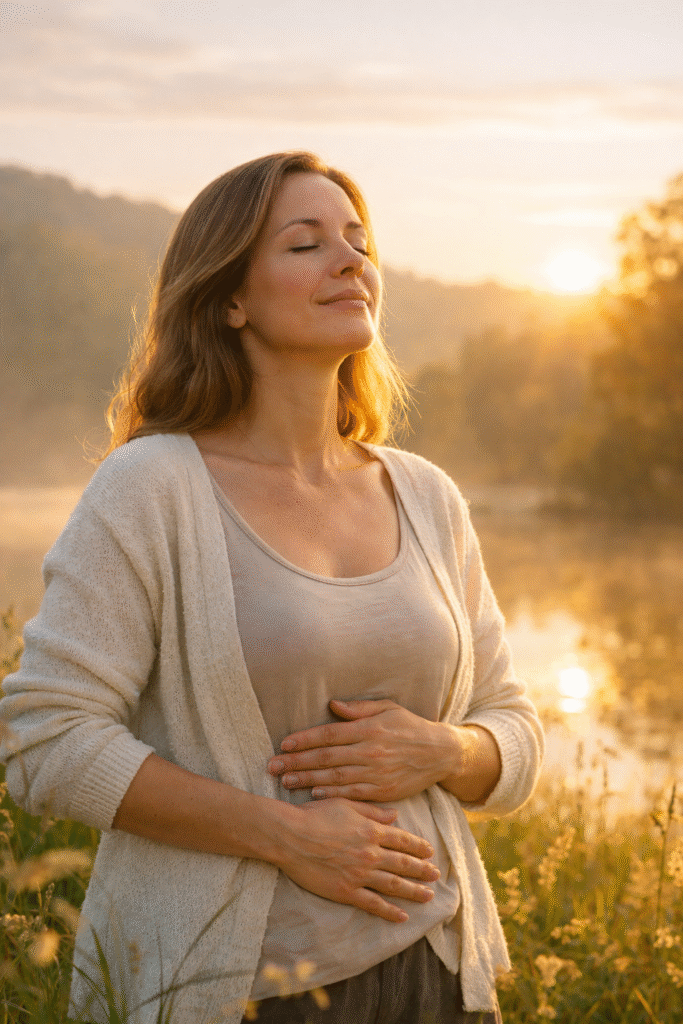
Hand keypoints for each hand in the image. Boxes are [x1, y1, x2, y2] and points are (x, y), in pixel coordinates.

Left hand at [267, 699, 457, 802]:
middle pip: (325, 758)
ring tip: (285, 780)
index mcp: (368, 729)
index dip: (304, 739)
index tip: (283, 743)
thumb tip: (332, 705)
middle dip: (297, 761)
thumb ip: (359, 709)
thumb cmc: (410, 727)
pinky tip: (313, 794)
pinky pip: (351, 793)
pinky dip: (331, 794)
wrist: (440, 753)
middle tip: (273, 766)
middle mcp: (369, 752)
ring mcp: (375, 774)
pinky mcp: (382, 792)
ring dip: (307, 780)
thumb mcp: (387, 708)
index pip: (329, 734)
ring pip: (334, 777)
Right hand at [273, 797, 439, 921]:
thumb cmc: (315, 815)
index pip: (402, 840)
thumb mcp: (346, 804)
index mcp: (371, 830)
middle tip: (436, 875)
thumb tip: (395, 815)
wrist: (290, 836)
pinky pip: (373, 904)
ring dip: (413, 891)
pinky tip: (402, 916)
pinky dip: (389, 911)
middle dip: (422, 869)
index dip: (418, 846)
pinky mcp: (346, 891)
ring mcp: (359, 874)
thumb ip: (373, 811)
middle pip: (403, 863)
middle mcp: (370, 853)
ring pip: (393, 885)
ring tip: (429, 895)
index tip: (430, 852)